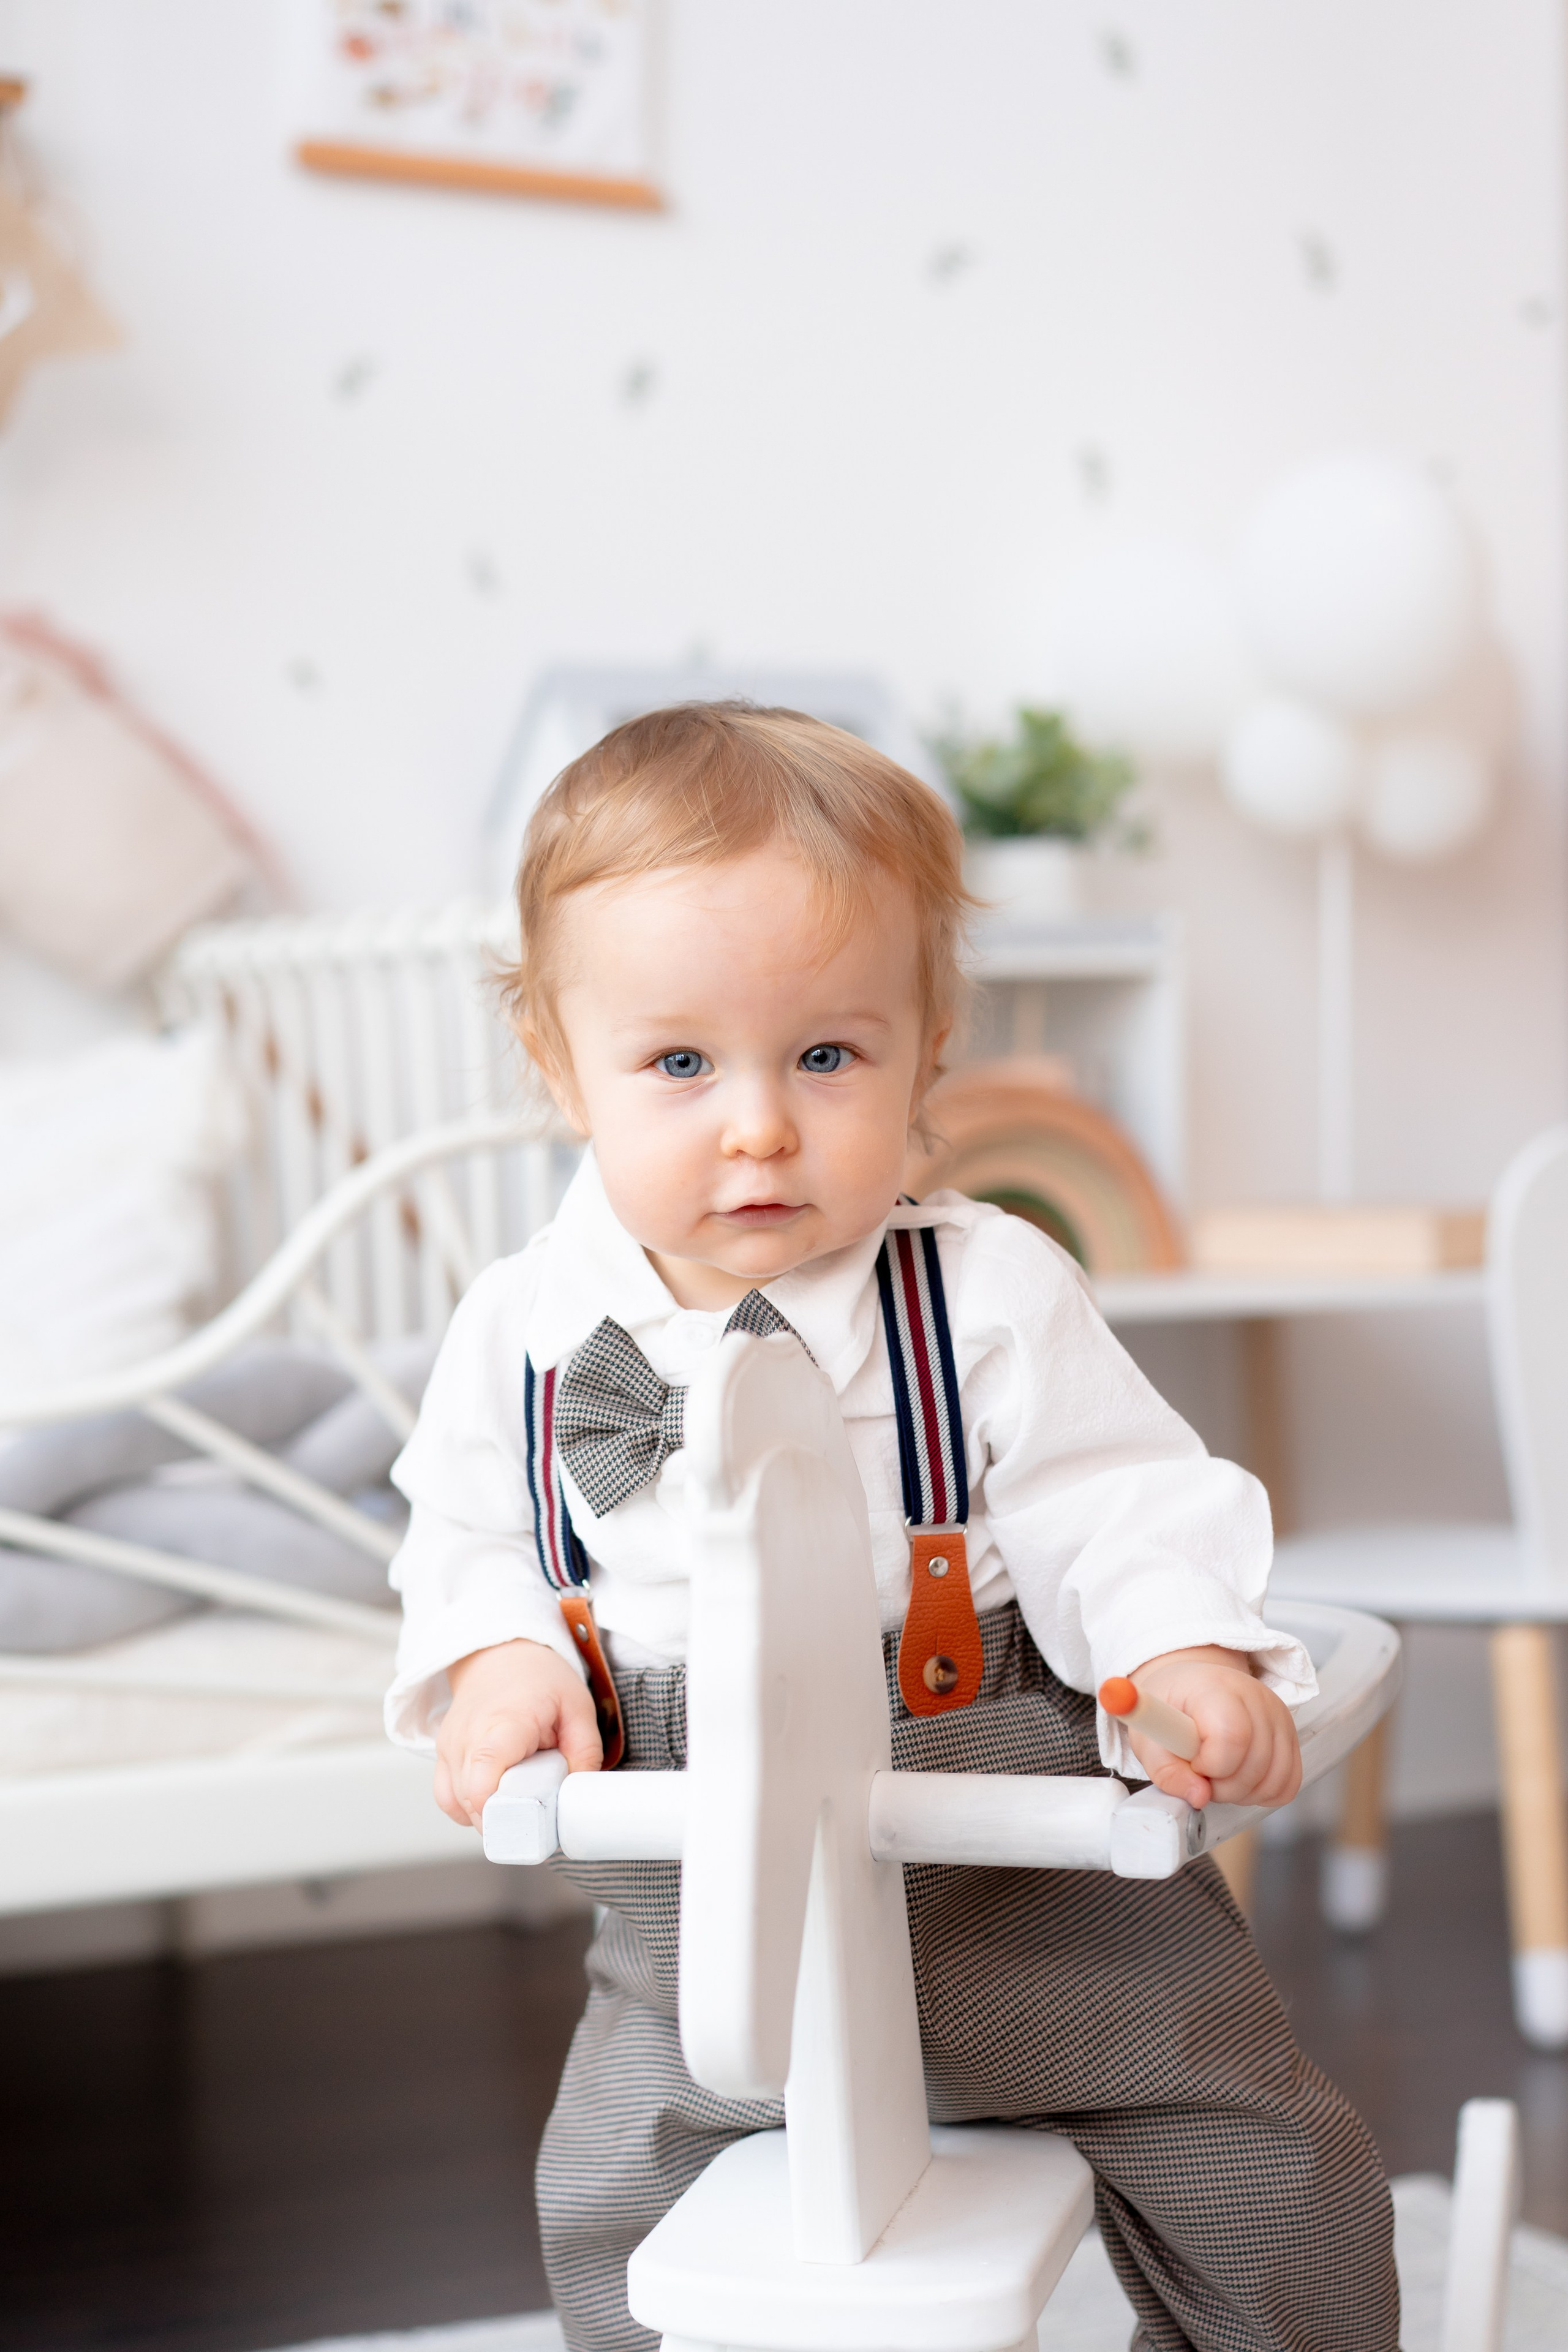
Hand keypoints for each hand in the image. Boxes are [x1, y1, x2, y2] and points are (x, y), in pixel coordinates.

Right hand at [433, 1638, 601, 1828]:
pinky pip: (446, 1797)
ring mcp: (449, 1747)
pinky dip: (467, 1808)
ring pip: (456, 1804)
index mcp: (503, 1725)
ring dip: (486, 1815)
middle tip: (536, 1813)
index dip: (502, 1813)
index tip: (531, 1820)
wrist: (501, 1652)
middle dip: (505, 1820)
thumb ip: (585, 1754)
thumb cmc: (539, 1678)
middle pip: (470, 1802)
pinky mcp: (443, 1754)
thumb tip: (579, 1798)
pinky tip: (494, 1800)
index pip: (482, 1783)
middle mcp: (466, 1738)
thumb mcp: (578, 1707)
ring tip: (518, 1801)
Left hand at [1124, 1645, 1300, 1810]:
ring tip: (1219, 1774)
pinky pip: (1289, 1783)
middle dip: (1223, 1786)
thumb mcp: (1149, 1737)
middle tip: (1202, 1772)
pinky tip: (1240, 1778)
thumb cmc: (1170, 1708)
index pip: (1232, 1737)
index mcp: (1215, 1687)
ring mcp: (1278, 1715)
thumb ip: (1167, 1771)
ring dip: (1243, 1793)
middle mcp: (1255, 1697)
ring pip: (1275, 1779)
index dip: (1210, 1765)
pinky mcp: (1290, 1734)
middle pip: (1255, 1765)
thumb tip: (1199, 1798)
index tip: (1193, 1762)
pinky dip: (1264, 1792)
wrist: (1192, 1685)